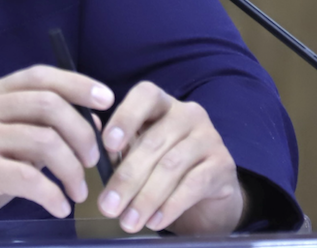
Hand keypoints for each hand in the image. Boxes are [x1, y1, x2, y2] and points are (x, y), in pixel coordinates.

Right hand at [0, 64, 113, 241]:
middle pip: (48, 105)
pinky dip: (53, 195)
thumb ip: (38, 128)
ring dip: (72, 170)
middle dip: (81, 133)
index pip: (40, 76)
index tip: (107, 99)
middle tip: (93, 160)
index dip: (77, 84)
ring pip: (44, 141)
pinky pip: (29, 178)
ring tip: (78, 191)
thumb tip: (91, 124)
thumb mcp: (4, 141)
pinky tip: (59, 207)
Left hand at [95, 81, 244, 234]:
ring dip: (146, 198)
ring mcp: (209, 137)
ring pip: (171, 166)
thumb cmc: (162, 164)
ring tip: (128, 221)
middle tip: (108, 206)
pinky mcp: (224, 165)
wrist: (208, 191)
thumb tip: (92, 140)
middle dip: (127, 178)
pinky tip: (155, 221)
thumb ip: (118, 145)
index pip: (144, 96)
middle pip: (153, 142)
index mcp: (161, 102)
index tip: (108, 144)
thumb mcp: (138, 150)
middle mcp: (187, 113)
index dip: (125, 117)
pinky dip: (170, 206)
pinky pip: (193, 185)